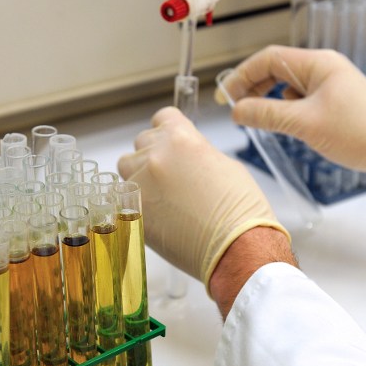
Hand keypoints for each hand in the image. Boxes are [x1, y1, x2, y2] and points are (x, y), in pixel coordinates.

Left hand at [117, 107, 289, 291]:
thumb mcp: (224, 164)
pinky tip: (159, 214)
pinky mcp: (132, 211)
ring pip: (127, 168)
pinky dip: (137, 202)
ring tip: (161, 195)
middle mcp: (156, 155)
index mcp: (181, 137)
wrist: (238, 247)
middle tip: (172, 175)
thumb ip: (196, 153)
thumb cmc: (240, 208)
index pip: (163, 118)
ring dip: (140, 175)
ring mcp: (141, 184)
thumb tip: (185, 158)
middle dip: (155, 153)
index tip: (171, 142)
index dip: (168, 130)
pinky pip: (125, 197)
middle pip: (142, 142)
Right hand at [217, 45, 365, 185]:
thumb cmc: (358, 133)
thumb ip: (266, 114)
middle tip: (235, 108)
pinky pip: (301, 97)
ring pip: (288, 84)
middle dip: (253, 86)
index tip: (226, 96)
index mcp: (318, 63)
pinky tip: (280, 120)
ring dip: (267, 97)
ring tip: (253, 116)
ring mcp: (330, 83)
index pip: (269, 58)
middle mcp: (324, 68)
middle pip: (277, 68)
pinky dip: (284, 107)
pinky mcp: (335, 100)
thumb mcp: (304, 124)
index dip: (242, 75)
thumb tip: (237, 111)